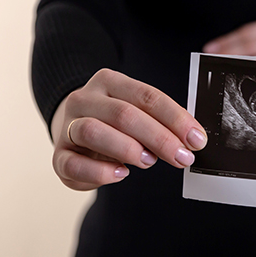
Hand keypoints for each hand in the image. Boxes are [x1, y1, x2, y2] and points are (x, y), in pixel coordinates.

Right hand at [50, 69, 207, 190]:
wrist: (73, 129)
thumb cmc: (115, 123)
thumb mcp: (139, 113)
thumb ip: (161, 121)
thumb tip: (193, 140)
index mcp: (110, 82)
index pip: (147, 96)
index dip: (175, 118)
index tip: (197, 139)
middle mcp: (85, 99)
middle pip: (123, 114)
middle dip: (159, 138)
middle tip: (182, 157)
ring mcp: (68, 126)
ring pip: (93, 131)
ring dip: (127, 149)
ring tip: (149, 162)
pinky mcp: (59, 155)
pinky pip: (73, 163)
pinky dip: (99, 172)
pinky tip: (120, 174)